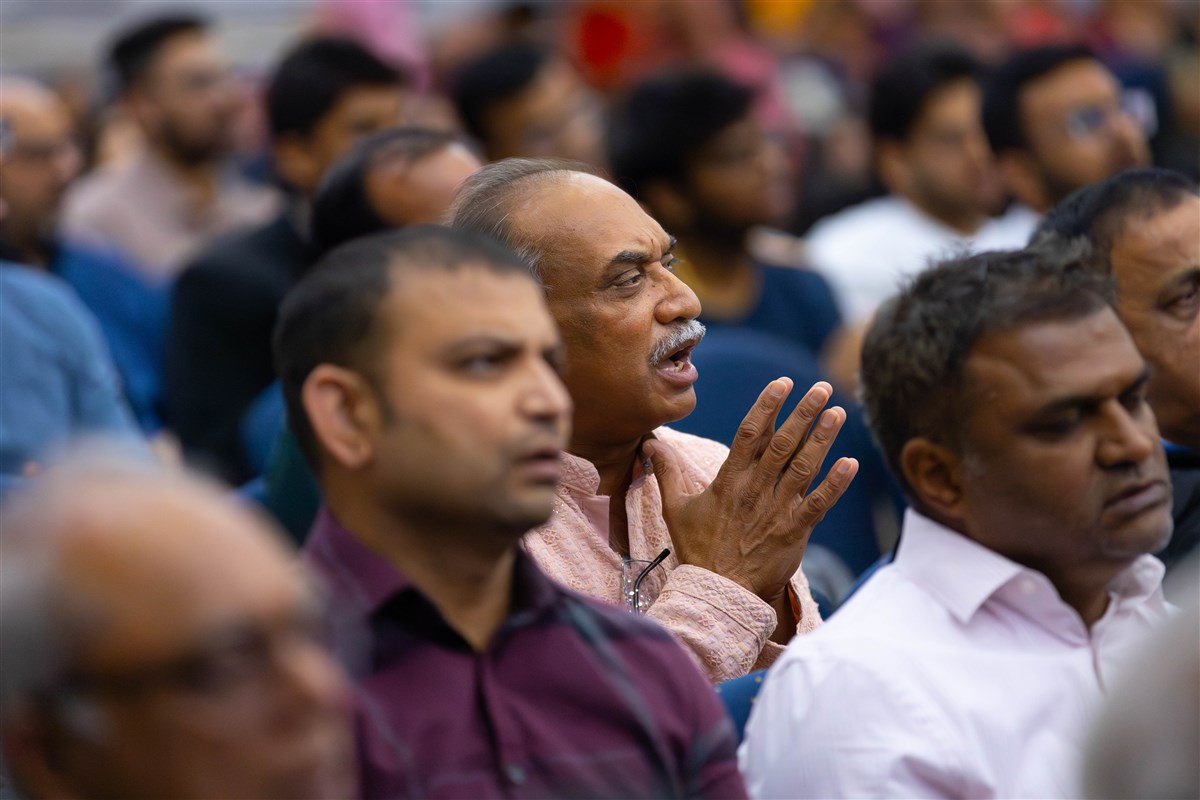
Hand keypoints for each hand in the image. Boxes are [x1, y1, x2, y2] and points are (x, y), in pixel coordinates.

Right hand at [643, 378, 857, 606]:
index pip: (749, 434)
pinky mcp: (794, 531)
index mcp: (729, 481)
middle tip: (820, 389)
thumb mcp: (675, 508)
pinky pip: (818, 504)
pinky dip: (835, 484)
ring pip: (803, 467)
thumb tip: (650, 443)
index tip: (781, 384)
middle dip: (803, 414)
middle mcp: (755, 489)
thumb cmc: (698, 550)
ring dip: (822, 439)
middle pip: (782, 444)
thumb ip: (666, 472)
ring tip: (837, 413)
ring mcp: (776, 509)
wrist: (718, 592)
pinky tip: (850, 463)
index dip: (766, 406)